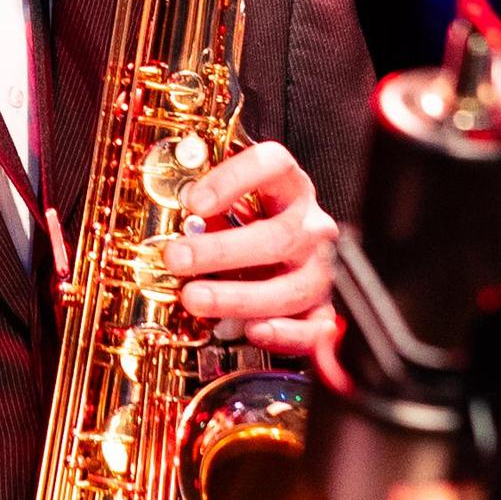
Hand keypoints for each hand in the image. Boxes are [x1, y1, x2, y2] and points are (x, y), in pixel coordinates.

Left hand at [165, 138, 339, 361]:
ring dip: (238, 296)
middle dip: (220, 251)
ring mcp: (320, 269)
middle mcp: (311, 226)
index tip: (193, 202)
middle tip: (178, 258)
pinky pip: (314, 328)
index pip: (274, 166)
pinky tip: (253, 330)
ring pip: (291, 288)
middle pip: (278, 236)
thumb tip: (177, 228)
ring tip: (195, 298)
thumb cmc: (254, 231)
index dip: (234, 179)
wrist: (288, 263)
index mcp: (289, 189)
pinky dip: (285, 333)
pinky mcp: (323, 308)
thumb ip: (208, 217)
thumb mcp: (232, 213)